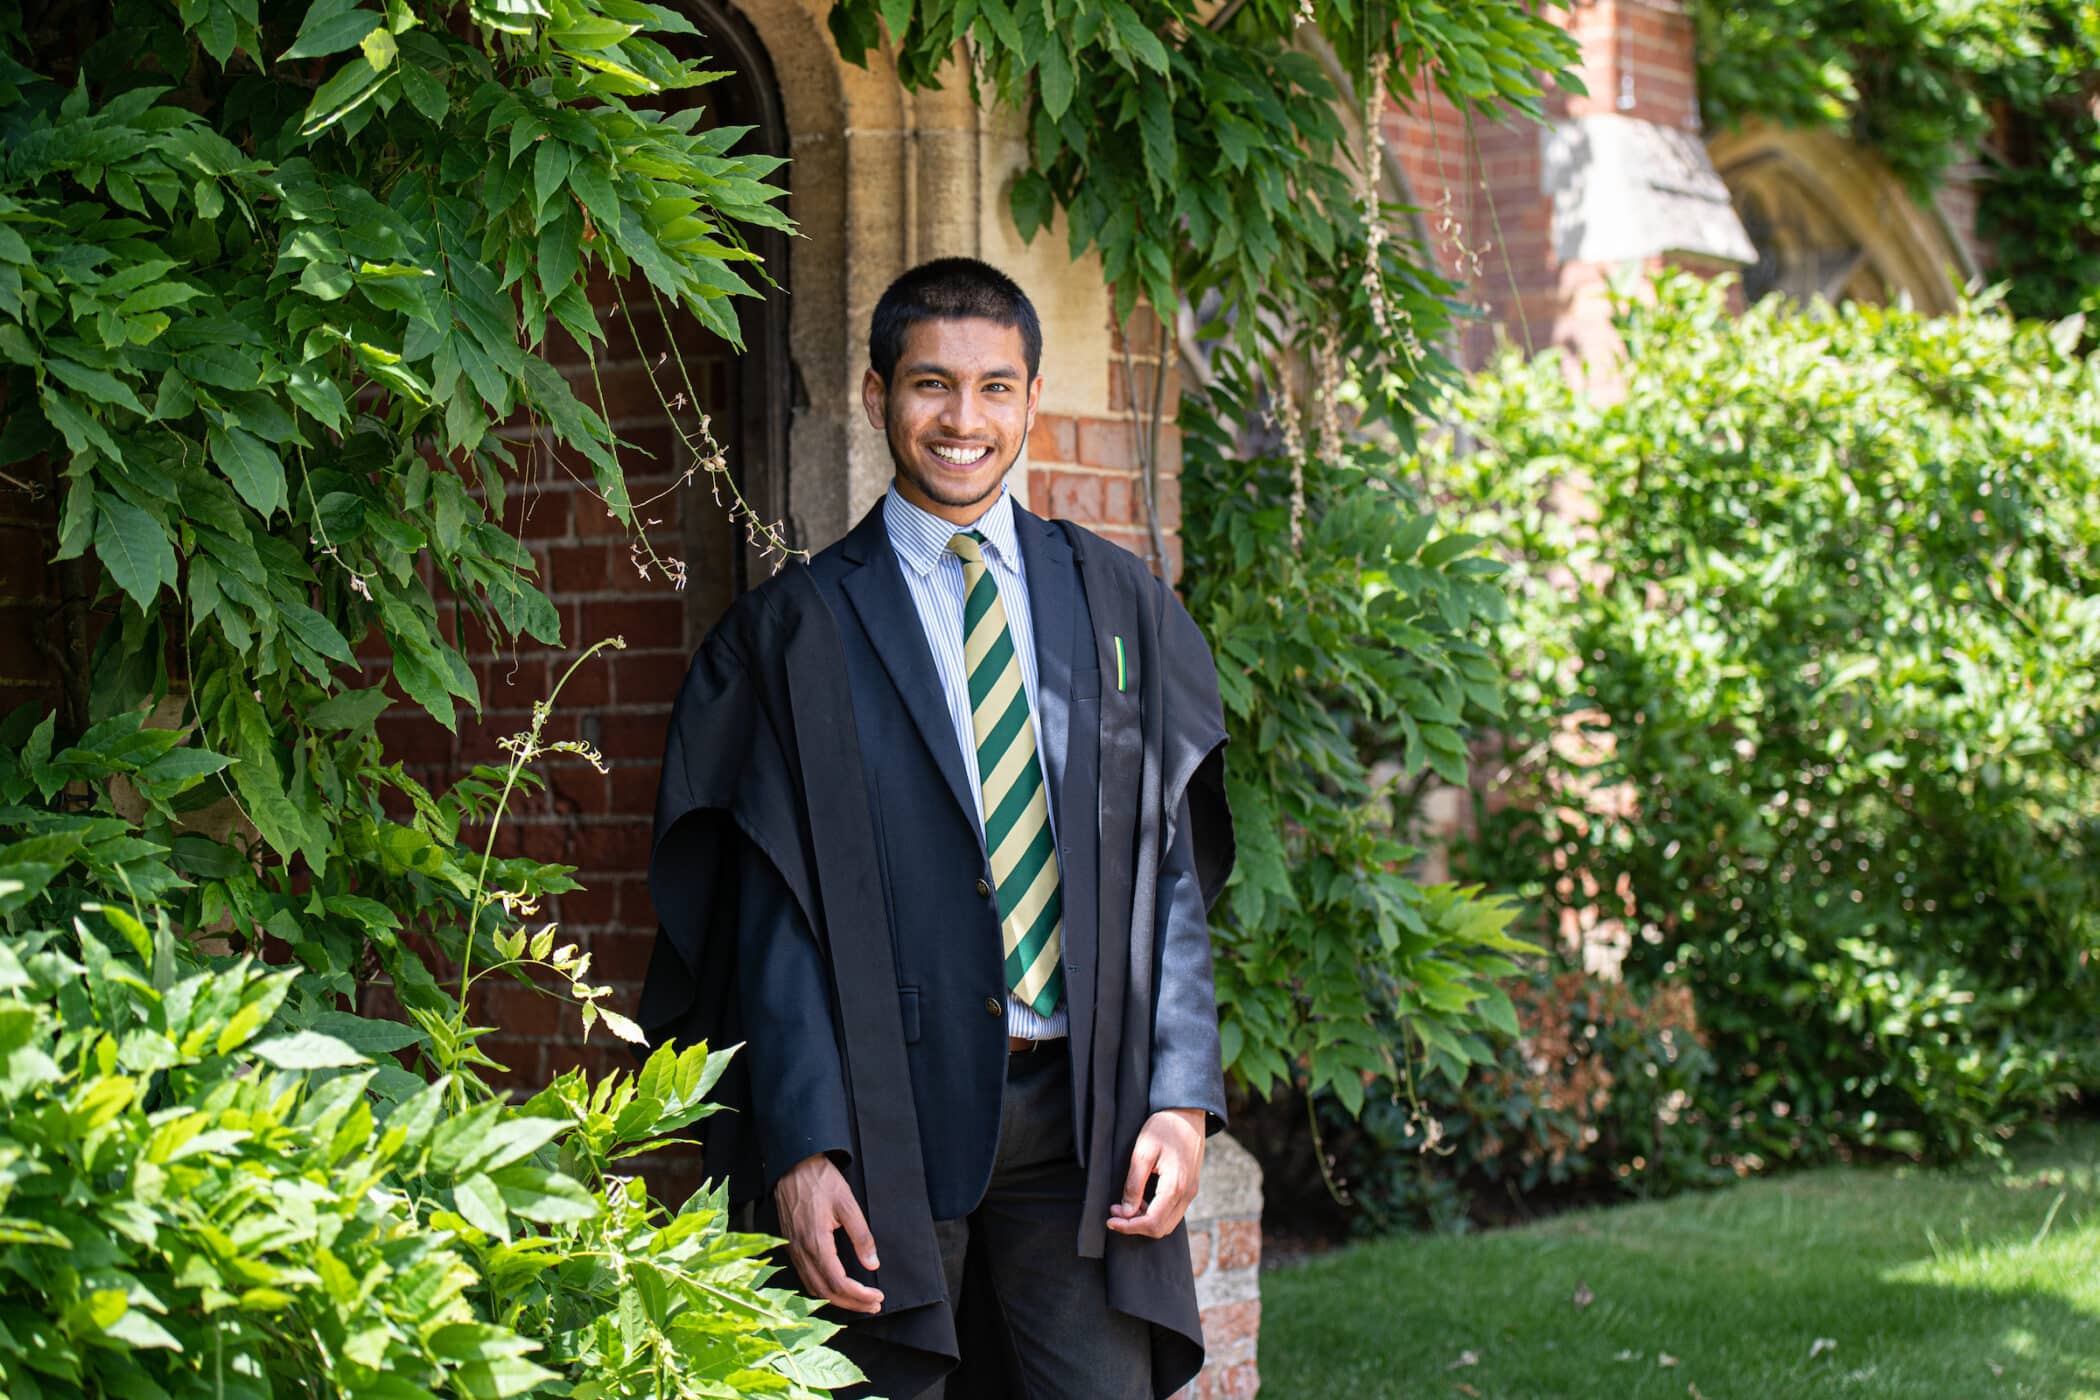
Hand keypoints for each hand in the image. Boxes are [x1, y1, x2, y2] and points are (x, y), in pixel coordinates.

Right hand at [774, 1154, 884, 1313]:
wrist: (792, 1164)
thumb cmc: (820, 1179)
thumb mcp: (847, 1203)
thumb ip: (861, 1235)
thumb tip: (872, 1263)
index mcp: (816, 1242)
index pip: (838, 1283)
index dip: (859, 1295)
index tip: (877, 1297)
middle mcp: (801, 1251)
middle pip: (825, 1292)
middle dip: (851, 1303)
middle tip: (873, 1305)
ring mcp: (793, 1250)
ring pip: (813, 1288)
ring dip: (837, 1299)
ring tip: (859, 1301)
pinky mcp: (791, 1246)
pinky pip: (805, 1277)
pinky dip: (822, 1289)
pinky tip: (836, 1287)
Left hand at [1106, 1107, 1205, 1238]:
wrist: (1188, 1113)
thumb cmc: (1164, 1127)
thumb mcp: (1143, 1151)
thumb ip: (1134, 1184)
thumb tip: (1127, 1211)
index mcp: (1175, 1186)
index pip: (1152, 1222)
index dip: (1129, 1226)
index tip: (1110, 1220)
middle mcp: (1187, 1194)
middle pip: (1161, 1228)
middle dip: (1135, 1226)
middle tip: (1115, 1212)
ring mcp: (1191, 1192)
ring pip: (1168, 1223)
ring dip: (1145, 1221)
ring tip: (1125, 1206)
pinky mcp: (1190, 1188)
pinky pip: (1173, 1212)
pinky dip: (1155, 1214)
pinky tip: (1141, 1201)